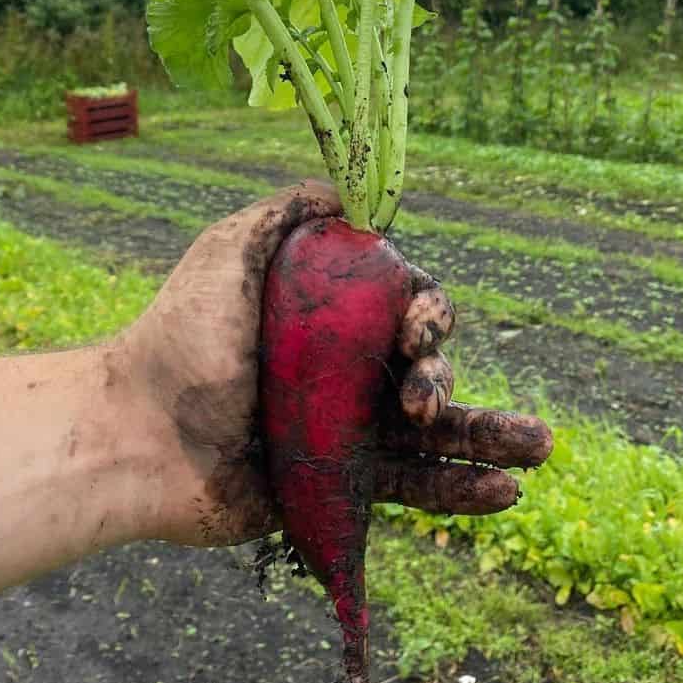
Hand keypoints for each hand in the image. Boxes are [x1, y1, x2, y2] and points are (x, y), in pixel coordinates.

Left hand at [110, 180, 551, 547]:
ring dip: (491, 435)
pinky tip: (506, 491)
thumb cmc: (180, 335)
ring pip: (435, 433)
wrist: (137, 431)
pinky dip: (461, 491)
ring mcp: (344, 433)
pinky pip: (411, 489)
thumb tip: (345, 190)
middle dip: (447, 374)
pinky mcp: (339, 488)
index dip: (426, 314)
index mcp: (327, 319)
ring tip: (544, 447)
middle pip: (425, 368)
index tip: (417, 325)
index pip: (402, 308)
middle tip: (422, 392)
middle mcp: (343, 373)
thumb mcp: (232, 248)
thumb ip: (290, 213)